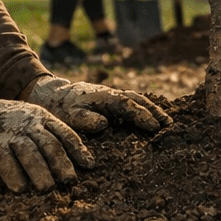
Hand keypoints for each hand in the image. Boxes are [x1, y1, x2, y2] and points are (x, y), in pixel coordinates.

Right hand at [0, 88, 93, 191]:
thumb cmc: (9, 122)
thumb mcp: (32, 119)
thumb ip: (48, 134)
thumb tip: (71, 159)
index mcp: (42, 118)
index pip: (65, 133)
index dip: (78, 150)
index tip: (89, 165)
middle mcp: (29, 124)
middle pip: (50, 145)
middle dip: (62, 164)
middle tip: (70, 181)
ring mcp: (11, 133)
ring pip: (30, 154)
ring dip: (40, 173)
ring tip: (47, 189)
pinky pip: (5, 160)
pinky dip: (13, 175)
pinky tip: (20, 189)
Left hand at [24, 75, 170, 133]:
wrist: (52, 95)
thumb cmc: (61, 108)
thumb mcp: (70, 115)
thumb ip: (86, 119)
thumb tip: (104, 124)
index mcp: (103, 97)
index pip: (127, 105)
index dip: (141, 115)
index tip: (154, 126)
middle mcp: (111, 94)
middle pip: (137, 99)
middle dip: (154, 110)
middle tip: (168, 123)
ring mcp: (111, 96)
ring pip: (136, 99)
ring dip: (151, 108)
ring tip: (165, 121)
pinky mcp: (110, 101)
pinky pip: (130, 102)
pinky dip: (143, 107)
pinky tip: (151, 117)